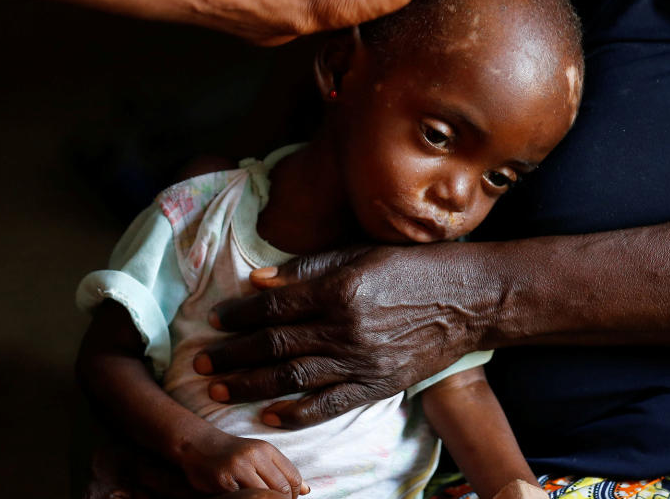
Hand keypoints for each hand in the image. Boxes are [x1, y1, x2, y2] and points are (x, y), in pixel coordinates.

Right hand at [177, 431, 306, 496]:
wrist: (198, 445)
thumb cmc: (233, 453)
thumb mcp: (259, 455)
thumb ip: (282, 471)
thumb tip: (307, 490)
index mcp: (267, 449)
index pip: (293, 477)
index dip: (295, 495)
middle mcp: (254, 456)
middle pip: (281, 488)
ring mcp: (238, 467)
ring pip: (264, 495)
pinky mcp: (222, 480)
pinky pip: (243, 498)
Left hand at [194, 243, 493, 426]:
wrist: (469, 299)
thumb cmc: (416, 266)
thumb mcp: (363, 252)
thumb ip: (310, 267)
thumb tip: (260, 278)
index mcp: (341, 288)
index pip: (275, 305)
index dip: (241, 314)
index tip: (216, 321)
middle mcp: (346, 327)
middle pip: (276, 345)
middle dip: (233, 355)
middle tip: (200, 363)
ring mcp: (362, 360)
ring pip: (293, 378)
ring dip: (251, 386)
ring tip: (219, 391)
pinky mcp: (378, 384)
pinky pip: (330, 405)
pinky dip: (297, 414)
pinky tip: (269, 417)